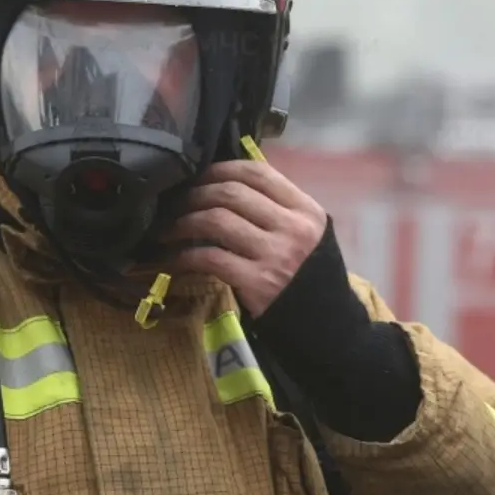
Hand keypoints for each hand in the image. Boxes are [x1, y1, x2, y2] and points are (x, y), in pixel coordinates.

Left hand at [164, 160, 328, 316]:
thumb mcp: (305, 234)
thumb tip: (225, 187)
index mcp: (305, 209)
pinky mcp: (257, 282)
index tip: (199, 177)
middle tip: (175, 203)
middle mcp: (292, 227)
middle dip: (195, 194)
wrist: (326, 326)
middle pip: (231, 193)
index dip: (220, 169)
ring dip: (183, 222)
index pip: (257, 173)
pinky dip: (184, 256)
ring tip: (168, 230)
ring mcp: (275, 254)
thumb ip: (275, 210)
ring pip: (216, 220)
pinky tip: (174, 259)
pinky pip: (210, 258)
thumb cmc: (308, 276)